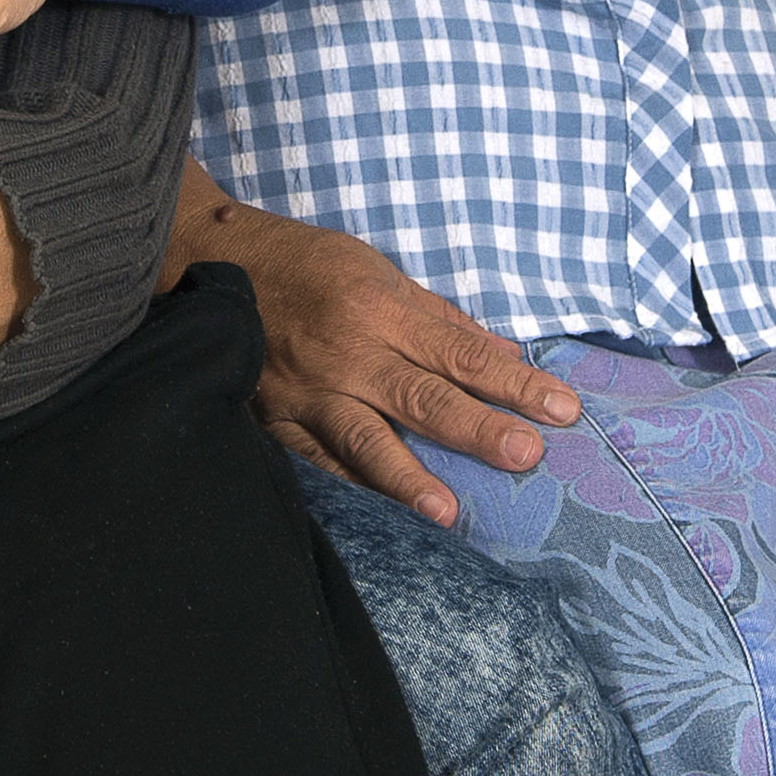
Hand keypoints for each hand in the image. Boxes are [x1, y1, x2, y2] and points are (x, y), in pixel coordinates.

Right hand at [176, 169, 580, 523]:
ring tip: (447, 511)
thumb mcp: (377, 270)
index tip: (561, 408)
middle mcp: (348, 352)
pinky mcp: (277, 417)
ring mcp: (310, 390)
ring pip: (366, 439)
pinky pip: (321, 458)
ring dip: (409, 478)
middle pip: (423, 397)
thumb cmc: (307, 264)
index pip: (461, 353)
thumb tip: (503, 356)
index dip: (514, 382)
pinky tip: (389, 506)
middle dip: (479, 428)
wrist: (214, 263)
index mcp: (380, 307)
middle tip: (527, 455)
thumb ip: (440, 318)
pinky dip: (357, 482)